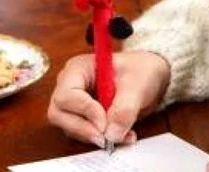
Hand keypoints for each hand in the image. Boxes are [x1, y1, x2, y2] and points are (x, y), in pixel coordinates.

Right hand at [47, 51, 170, 147]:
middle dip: (83, 129)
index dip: (84, 111)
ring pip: (69, 127)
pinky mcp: (83, 117)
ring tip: (124, 135)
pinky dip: (101, 138)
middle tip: (107, 138)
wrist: (150, 77)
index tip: (105, 122)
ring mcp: (75, 103)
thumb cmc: (141, 70)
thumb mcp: (137, 85)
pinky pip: (84, 133)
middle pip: (59, 114)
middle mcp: (70, 85)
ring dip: (95, 136)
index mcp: (78, 69)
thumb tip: (111, 134)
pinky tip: (122, 135)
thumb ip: (124, 109)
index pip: (66, 95)